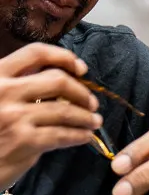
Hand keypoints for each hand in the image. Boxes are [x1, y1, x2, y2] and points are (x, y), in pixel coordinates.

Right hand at [0, 44, 101, 189]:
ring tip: (94, 121)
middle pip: (58, 80)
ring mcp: (14, 116)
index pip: (35, 53)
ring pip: (64, 110)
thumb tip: (62, 81)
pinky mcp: (23, 141)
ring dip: (86, 117)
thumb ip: (19, 86)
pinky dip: (79, 135)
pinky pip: (62, 134)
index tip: (81, 69)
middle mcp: (4, 92)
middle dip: (81, 92)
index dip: (64, 57)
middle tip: (92, 103)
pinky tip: (85, 137)